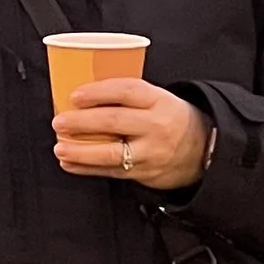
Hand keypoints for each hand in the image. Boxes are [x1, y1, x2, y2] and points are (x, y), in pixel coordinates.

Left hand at [53, 78, 213, 192]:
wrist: (203, 150)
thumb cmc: (172, 119)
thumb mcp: (158, 99)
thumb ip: (128, 97)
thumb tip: (84, 95)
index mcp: (158, 100)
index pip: (126, 91)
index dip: (98, 92)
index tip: (75, 95)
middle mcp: (156, 125)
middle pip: (114, 121)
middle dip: (82, 122)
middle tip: (60, 121)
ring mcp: (151, 151)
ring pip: (111, 152)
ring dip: (80, 151)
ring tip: (60, 147)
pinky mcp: (144, 172)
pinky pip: (111, 171)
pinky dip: (86, 168)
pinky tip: (70, 163)